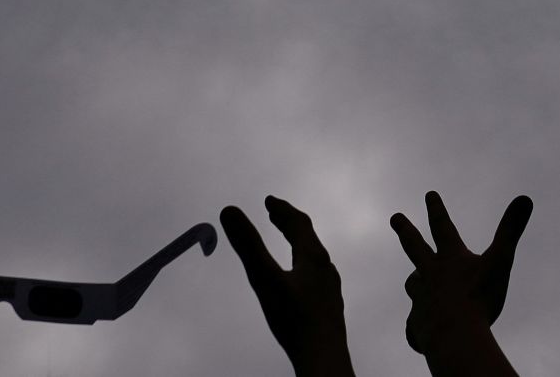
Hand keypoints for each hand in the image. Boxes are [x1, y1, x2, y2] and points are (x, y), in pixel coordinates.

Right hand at [221, 197, 354, 376]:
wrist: (324, 359)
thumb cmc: (294, 320)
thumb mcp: (264, 279)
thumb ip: (247, 245)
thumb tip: (229, 210)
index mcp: (313, 257)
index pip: (299, 224)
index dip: (282, 209)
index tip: (268, 200)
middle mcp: (326, 269)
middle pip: (308, 239)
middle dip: (289, 224)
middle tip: (274, 213)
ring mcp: (330, 289)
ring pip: (314, 258)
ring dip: (298, 244)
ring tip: (288, 242)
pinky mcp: (329, 307)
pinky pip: (316, 277)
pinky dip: (303, 266)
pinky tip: (299, 283)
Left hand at [390, 192, 531, 354]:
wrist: (455, 337)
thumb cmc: (480, 298)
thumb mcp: (500, 261)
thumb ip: (511, 231)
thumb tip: (525, 198)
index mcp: (450, 259)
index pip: (442, 227)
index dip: (437, 210)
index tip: (429, 194)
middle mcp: (430, 274)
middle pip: (414, 247)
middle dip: (405, 230)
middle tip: (395, 217)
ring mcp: (421, 299)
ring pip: (413, 284)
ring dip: (415, 279)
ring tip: (414, 280)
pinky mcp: (418, 325)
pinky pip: (415, 325)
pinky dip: (418, 325)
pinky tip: (421, 331)